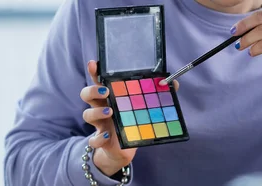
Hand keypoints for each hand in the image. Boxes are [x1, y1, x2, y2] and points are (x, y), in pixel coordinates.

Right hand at [80, 60, 178, 175]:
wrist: (121, 150)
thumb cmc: (130, 123)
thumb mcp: (143, 109)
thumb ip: (158, 95)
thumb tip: (173, 83)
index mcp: (111, 97)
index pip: (99, 81)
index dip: (95, 72)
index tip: (94, 63)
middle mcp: (102, 108)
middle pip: (87, 94)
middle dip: (92, 90)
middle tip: (106, 90)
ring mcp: (99, 124)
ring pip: (87, 114)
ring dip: (96, 112)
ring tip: (109, 111)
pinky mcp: (101, 140)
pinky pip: (93, 139)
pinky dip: (98, 138)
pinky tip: (107, 136)